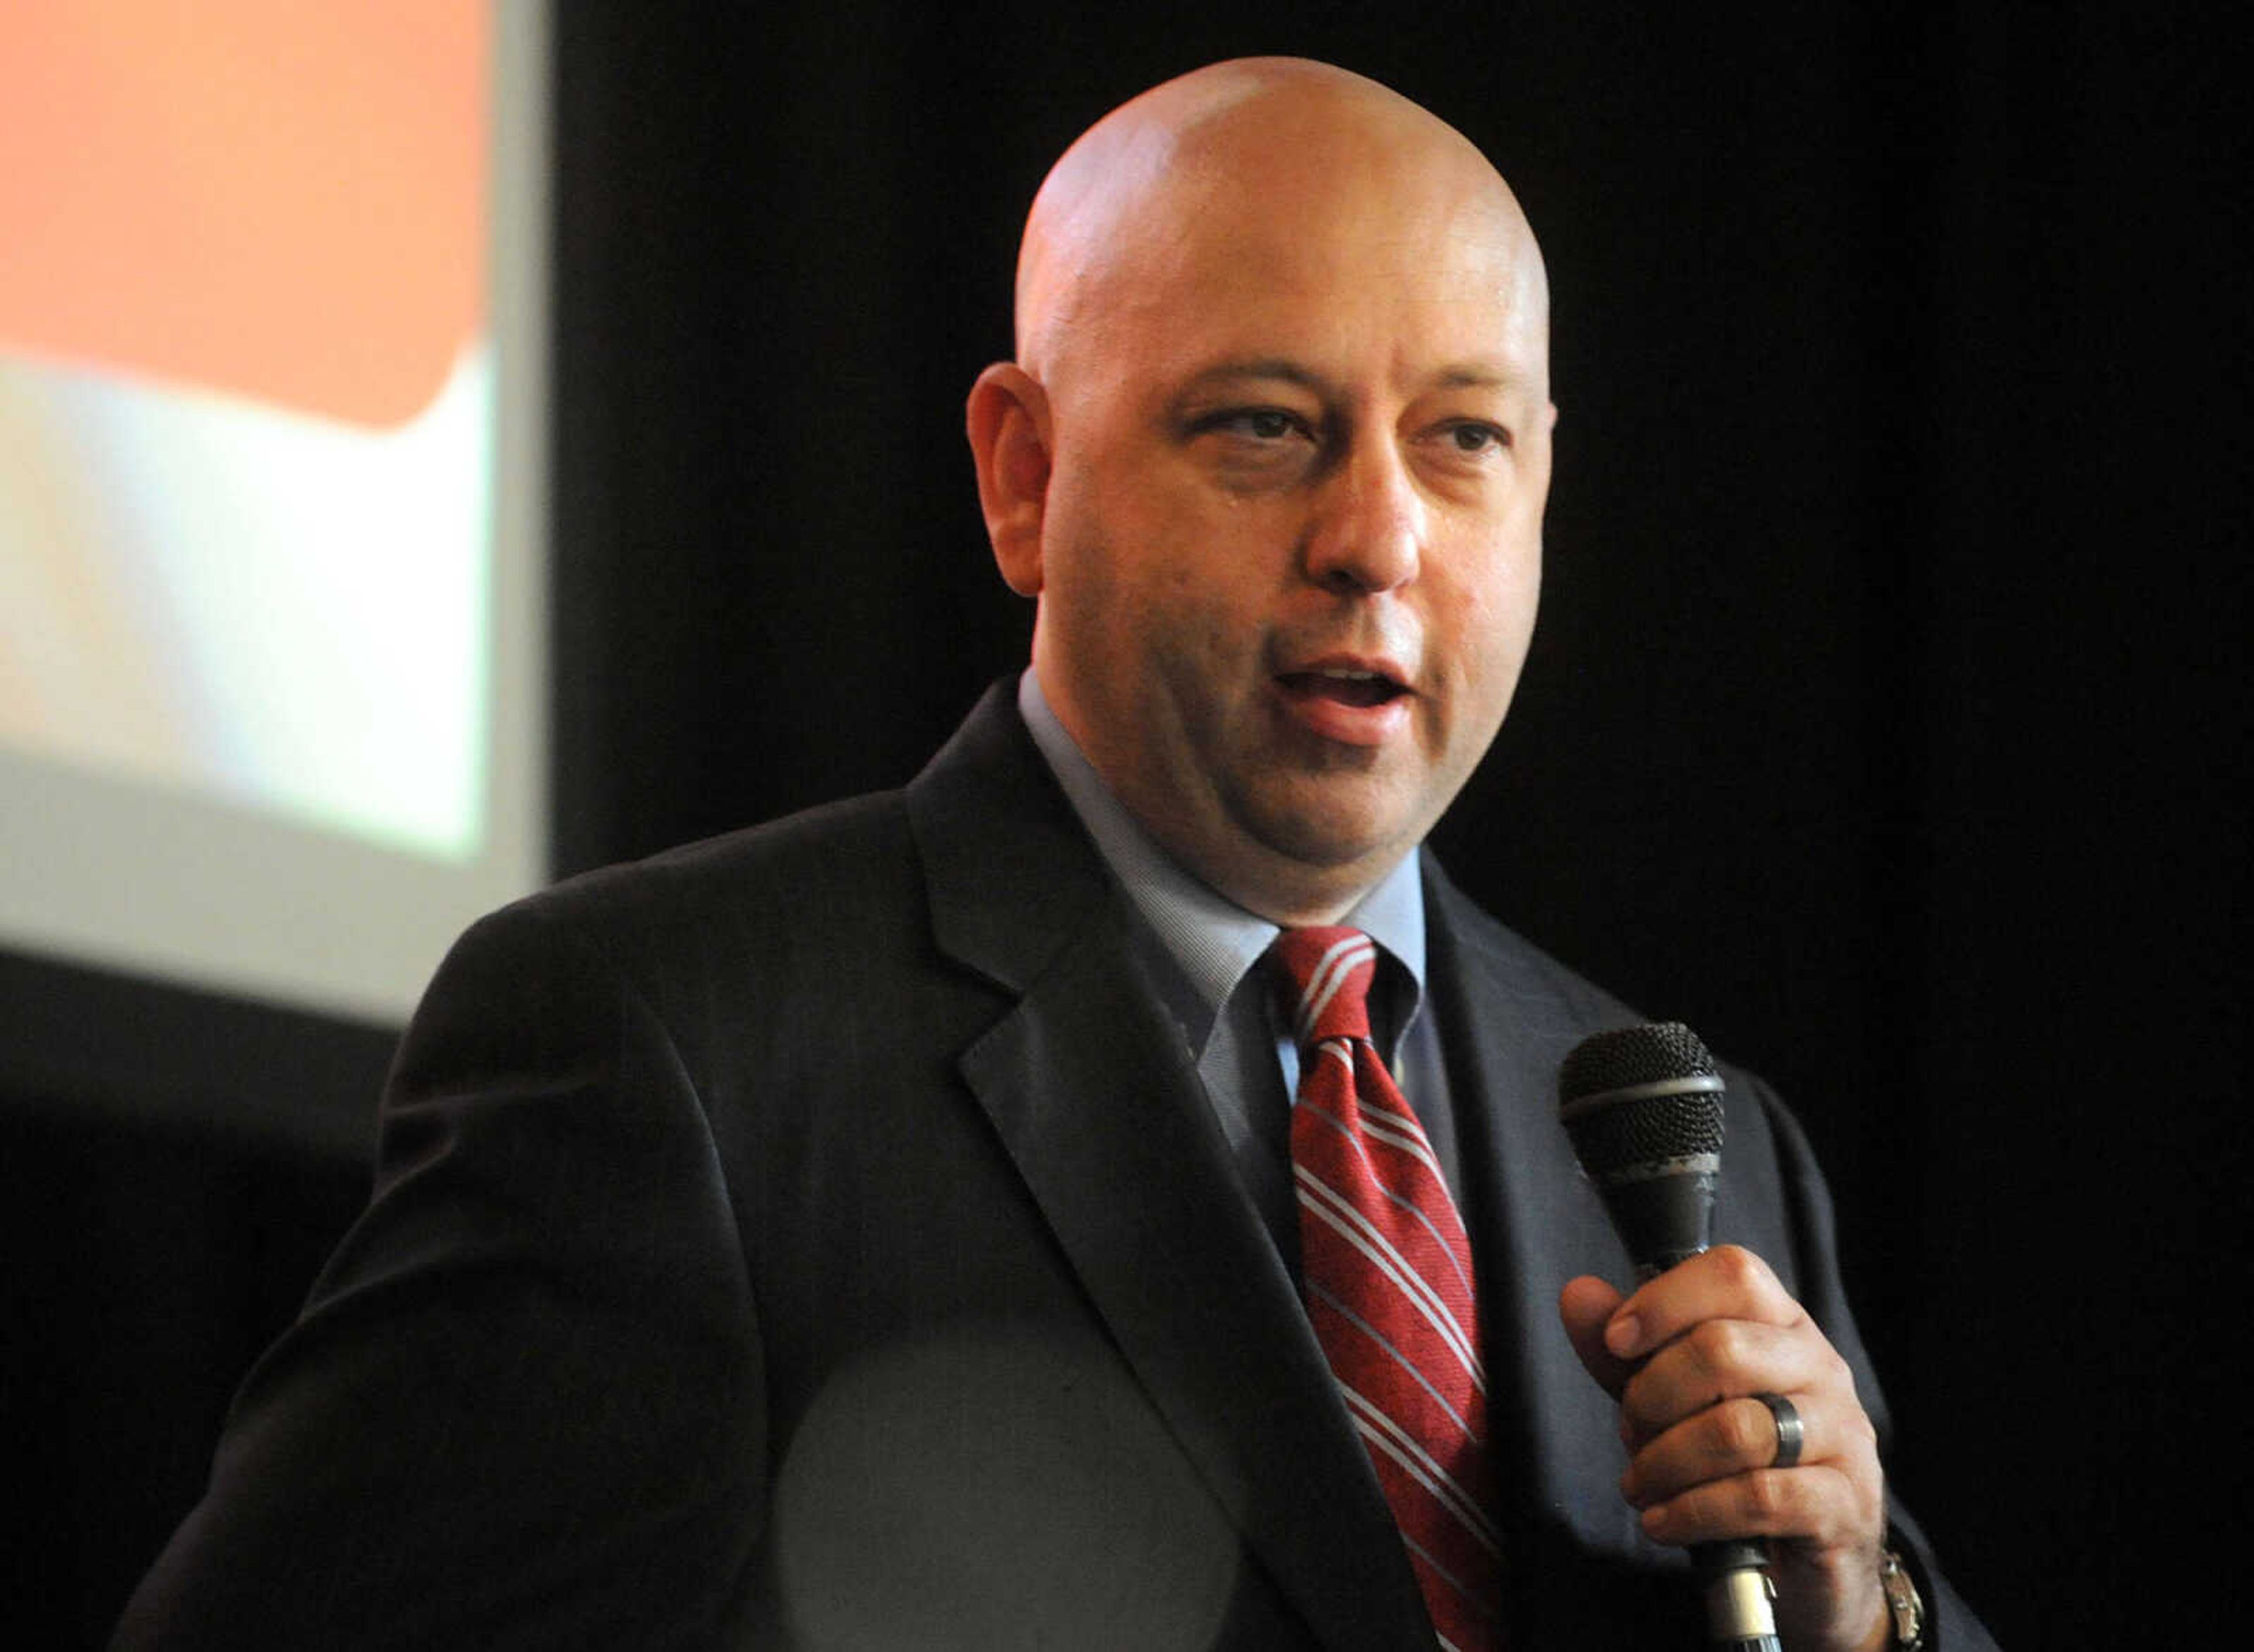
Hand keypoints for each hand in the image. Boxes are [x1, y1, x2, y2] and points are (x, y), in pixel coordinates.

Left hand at [1559, 1246, 1890, 1651]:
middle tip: (1629, 1432)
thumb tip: (1578, 1294)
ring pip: (1736, 1428)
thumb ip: (1627, 1353)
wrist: (1811, 1558)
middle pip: (1724, 1348)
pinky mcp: (1843, 1504)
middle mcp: (1821, 1368)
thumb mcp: (1674, 1399)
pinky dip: (1693, 1511)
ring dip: (1665, 1461)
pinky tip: (1663, 1521)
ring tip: (1640, 1484)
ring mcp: (1841, 1435)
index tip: (1617, 1341)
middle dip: (1652, 1394)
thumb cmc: (1739, 1462)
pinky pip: (1759, 1497)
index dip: (1664, 1300)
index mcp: (1782, 1326)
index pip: (1734, 1274)